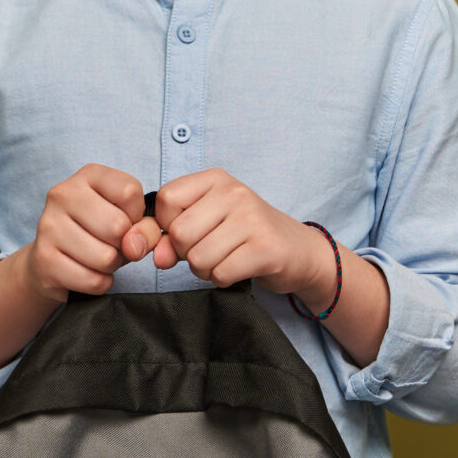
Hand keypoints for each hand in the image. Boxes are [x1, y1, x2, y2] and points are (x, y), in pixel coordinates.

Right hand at [15, 164, 162, 301]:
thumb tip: (134, 247)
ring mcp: (49, 226)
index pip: (130, 192)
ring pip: (106, 257)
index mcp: (89, 175)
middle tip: (112, 243)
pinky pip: (93, 280)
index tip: (126, 219)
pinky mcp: (44, 259)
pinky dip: (99, 282)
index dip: (137, 214)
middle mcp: (63, 194)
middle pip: (118, 226)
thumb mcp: (129, 221)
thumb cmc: (99, 234)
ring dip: (112, 265)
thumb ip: (147, 227)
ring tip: (98, 257)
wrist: (51, 261)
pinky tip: (87, 272)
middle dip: (125, 244)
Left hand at [151, 168, 334, 300]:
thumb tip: (158, 257)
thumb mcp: (207, 224)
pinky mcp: (265, 248)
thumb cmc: (246, 235)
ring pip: (198, 258)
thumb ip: (173, 237)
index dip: (169, 225)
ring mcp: (252, 219)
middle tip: (211, 250)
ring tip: (226, 260)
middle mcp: (235, 193)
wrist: (298, 250)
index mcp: (216, 179)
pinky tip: (239, 268)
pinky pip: (220, 273)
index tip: (192, 230)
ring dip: (205, 270)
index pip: (167, 199)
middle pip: (180, 233)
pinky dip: (223, 279)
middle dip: (187, 253)